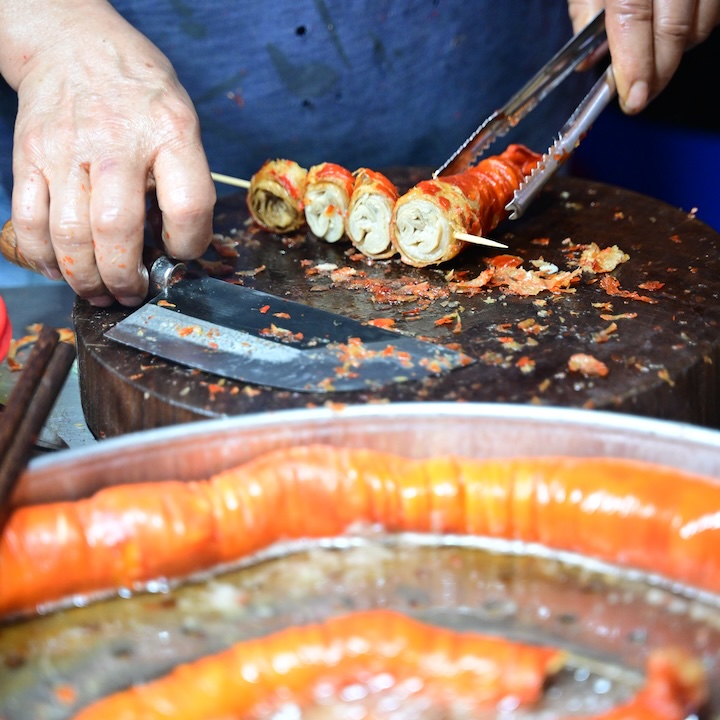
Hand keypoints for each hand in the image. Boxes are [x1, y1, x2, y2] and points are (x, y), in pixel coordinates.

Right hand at [0, 0, 215, 305]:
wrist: (75, 46)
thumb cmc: (139, 94)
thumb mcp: (184, 123)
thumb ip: (186, 180)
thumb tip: (178, 247)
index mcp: (170, 133)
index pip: (188, 206)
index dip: (189, 244)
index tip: (181, 253)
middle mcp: (116, 142)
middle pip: (116, 230)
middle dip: (125, 277)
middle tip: (132, 294)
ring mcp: (66, 150)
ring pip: (69, 234)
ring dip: (86, 278)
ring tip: (100, 292)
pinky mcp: (29, 157)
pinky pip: (29, 221)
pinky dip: (44, 257)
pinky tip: (62, 270)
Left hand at [567, 0, 719, 112]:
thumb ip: (585, 4)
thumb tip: (588, 60)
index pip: (634, 16)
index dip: (635, 63)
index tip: (631, 98)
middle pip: (676, 27)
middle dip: (658, 72)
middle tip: (639, 97)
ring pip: (704, 22)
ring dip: (678, 51)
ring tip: (652, 59)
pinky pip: (717, 9)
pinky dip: (697, 27)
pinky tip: (673, 31)